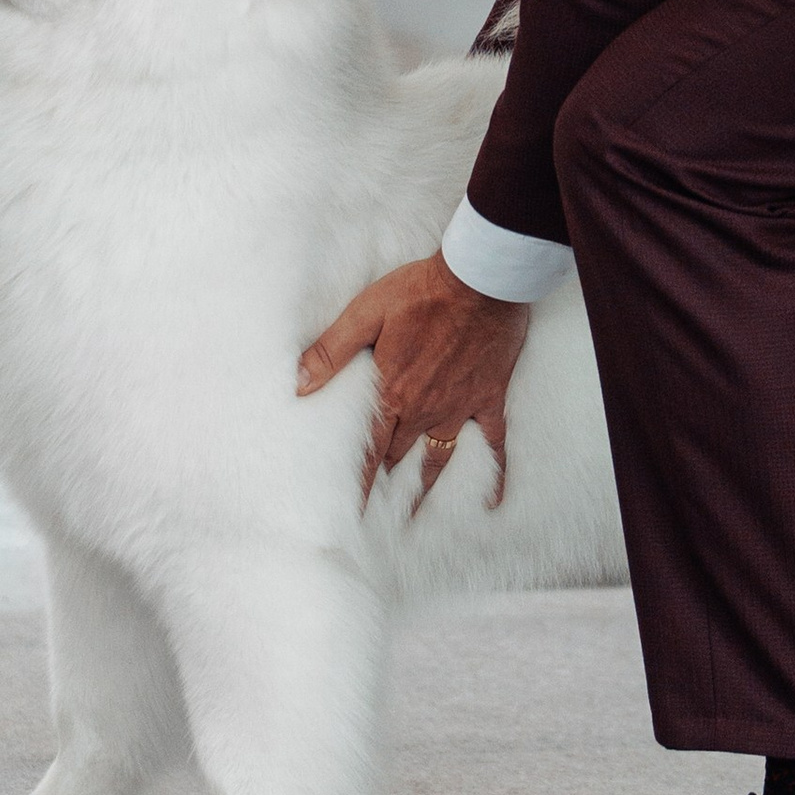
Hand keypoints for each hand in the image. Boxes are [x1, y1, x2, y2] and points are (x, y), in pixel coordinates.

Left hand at [297, 251, 530, 510]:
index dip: (356, 482)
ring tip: (415, 515)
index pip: (367, 447)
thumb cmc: (421, 291)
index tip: (346, 512)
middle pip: (398, 454)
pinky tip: (492, 501)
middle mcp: (424, 408)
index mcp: (392, 392)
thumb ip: (333, 351)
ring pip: (438, 458)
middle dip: (384, 480)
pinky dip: (494, 474)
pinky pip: (493, 443)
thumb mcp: (366, 312)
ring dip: (425, 487)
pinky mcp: (488, 397)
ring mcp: (459, 407)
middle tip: (374, 508)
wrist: (481, 280)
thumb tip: (299, 384)